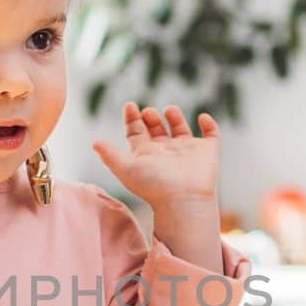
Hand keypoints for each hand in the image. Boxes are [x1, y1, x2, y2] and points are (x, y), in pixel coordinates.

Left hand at [91, 102, 220, 209]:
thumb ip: (110, 155)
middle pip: (156, 130)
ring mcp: (187, 151)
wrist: (183, 200)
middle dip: (151, 117)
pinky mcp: (207, 152)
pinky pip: (211, 135)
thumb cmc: (153, 187)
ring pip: (181, 129)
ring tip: (169, 110)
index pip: (137, 133)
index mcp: (147, 155)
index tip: (129, 106)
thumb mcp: (126, 169)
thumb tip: (94, 143)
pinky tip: (201, 117)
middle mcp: (166, 152)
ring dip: (175, 116)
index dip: (132, 119)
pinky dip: (209, 124)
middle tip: (148, 112)